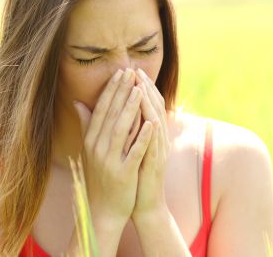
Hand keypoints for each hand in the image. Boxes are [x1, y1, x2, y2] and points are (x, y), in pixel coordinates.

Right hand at [73, 68, 153, 221]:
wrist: (102, 211)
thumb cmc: (99, 178)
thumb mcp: (89, 150)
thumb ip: (87, 125)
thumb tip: (78, 102)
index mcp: (91, 141)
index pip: (101, 110)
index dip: (111, 90)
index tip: (120, 72)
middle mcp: (97, 148)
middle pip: (110, 115)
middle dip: (121, 92)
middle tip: (130, 72)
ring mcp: (109, 161)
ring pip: (121, 130)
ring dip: (130, 108)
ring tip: (139, 89)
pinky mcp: (123, 174)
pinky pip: (134, 152)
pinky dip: (142, 137)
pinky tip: (150, 122)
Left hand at [131, 68, 171, 218]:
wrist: (144, 202)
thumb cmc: (134, 174)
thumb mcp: (127, 148)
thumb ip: (123, 128)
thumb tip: (113, 110)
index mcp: (150, 133)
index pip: (147, 104)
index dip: (141, 87)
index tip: (130, 70)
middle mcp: (158, 138)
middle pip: (154, 108)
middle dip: (145, 88)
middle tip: (136, 71)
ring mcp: (159, 150)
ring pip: (156, 122)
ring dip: (150, 104)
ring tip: (141, 87)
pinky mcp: (157, 164)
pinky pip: (156, 145)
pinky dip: (154, 132)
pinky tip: (151, 119)